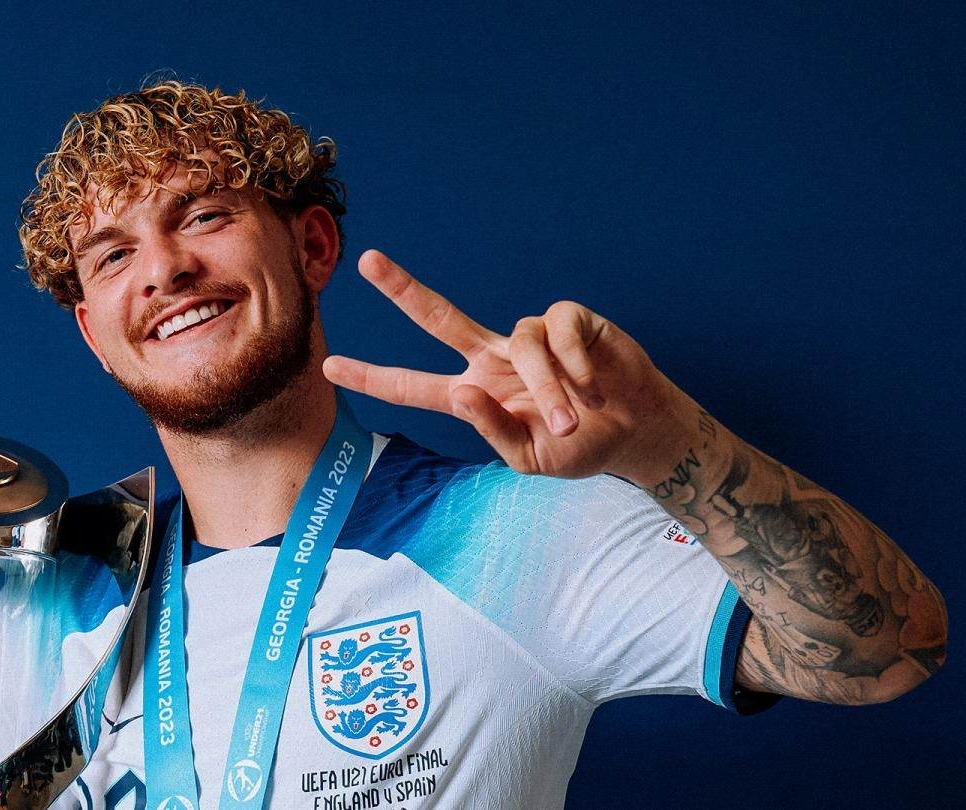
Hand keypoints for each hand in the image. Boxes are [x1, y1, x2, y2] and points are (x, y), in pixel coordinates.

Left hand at [322, 250, 696, 483]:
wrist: (637, 431)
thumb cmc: (579, 446)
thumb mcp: (530, 458)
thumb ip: (492, 430)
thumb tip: (462, 392)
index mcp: (476, 395)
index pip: (414, 387)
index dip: (374, 377)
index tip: (328, 365)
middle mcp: (493, 358)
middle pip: (440, 318)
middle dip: (404, 289)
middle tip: (367, 260)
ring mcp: (529, 337)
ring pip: (523, 345)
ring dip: (549, 388)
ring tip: (576, 416)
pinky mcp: (569, 321)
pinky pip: (559, 332)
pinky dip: (576, 363)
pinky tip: (594, 385)